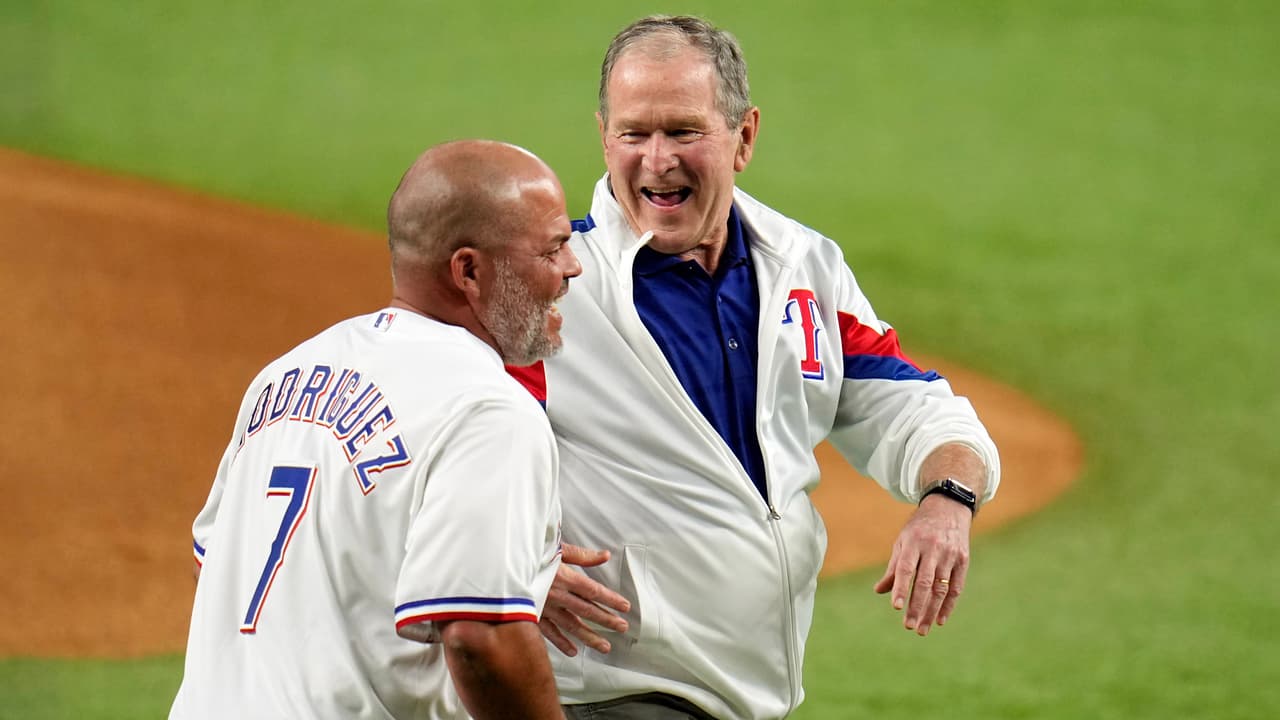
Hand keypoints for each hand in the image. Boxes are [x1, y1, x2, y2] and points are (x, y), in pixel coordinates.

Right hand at [539, 543, 630, 655]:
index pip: (593, 591)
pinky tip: (573, 652)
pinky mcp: (532, 615)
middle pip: (586, 610)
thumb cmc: (530, 552)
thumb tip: (604, 555)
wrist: (500, 565)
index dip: (611, 600)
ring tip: (605, 646)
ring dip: (589, 637)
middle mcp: (557, 595)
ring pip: (571, 625)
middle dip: (606, 620)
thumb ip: (581, 555)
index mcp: (565, 577)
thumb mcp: (557, 548)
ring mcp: (545, 607)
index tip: (625, 607)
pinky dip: (561, 643)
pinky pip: (549, 633)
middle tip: (622, 628)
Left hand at [873, 495, 971, 635]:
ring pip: (941, 588)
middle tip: (908, 626)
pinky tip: (939, 620)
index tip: (896, 607)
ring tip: (921, 629)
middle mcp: (933, 548)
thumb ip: (894, 567)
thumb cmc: (919, 529)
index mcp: (914, 542)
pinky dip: (948, 605)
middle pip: (925, 582)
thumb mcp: (903, 542)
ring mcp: (950, 554)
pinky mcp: (963, 560)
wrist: (948, 508)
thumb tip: (879, 591)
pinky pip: (956, 587)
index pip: (906, 569)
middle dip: (916, 606)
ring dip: (931, 611)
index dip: (901, 588)